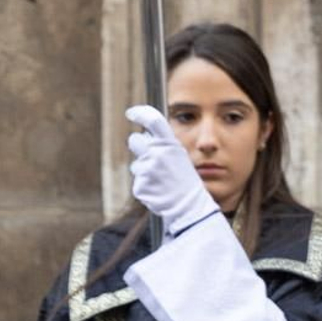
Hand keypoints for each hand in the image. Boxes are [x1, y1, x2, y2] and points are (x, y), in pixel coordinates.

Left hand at [126, 104, 218, 230]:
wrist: (190, 207)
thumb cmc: (186, 182)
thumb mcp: (181, 158)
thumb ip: (163, 147)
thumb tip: (143, 138)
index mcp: (171, 145)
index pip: (153, 120)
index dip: (140, 113)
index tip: (131, 113)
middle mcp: (157, 154)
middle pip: (135, 140)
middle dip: (140, 146)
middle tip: (152, 158)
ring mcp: (147, 170)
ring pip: (136, 164)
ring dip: (145, 170)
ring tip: (161, 180)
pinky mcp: (140, 185)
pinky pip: (138, 181)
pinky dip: (146, 186)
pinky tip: (159, 190)